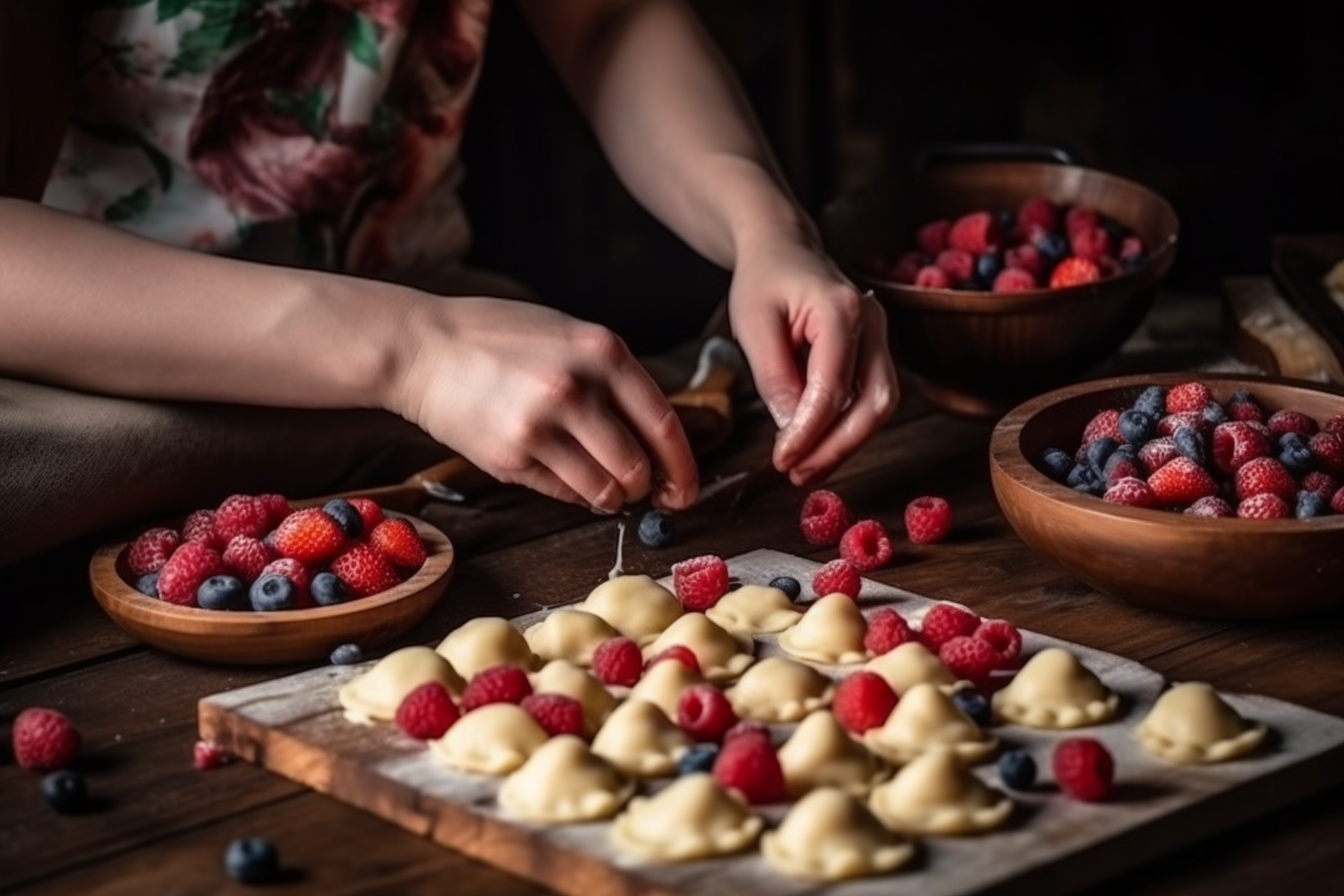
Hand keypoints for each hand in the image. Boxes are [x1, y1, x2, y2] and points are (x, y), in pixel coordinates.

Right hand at [392, 296, 698, 511]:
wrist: (423, 348)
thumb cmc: (500, 338)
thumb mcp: (570, 335)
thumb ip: (614, 378)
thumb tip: (658, 438)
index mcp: (602, 351)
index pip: (664, 424)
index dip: (683, 467)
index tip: (687, 489)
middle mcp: (576, 388)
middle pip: (638, 466)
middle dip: (645, 487)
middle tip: (640, 490)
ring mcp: (541, 425)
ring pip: (604, 490)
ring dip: (611, 497)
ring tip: (603, 486)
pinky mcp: (510, 456)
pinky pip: (564, 493)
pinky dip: (575, 494)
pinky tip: (565, 475)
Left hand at [728, 236, 898, 485]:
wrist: (783, 250)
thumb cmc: (765, 280)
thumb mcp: (752, 324)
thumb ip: (774, 376)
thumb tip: (792, 429)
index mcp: (840, 309)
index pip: (833, 385)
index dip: (810, 431)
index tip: (782, 459)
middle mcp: (873, 324)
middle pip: (874, 401)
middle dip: (837, 447)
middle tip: (798, 473)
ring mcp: (880, 338)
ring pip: (880, 406)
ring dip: (845, 445)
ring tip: (805, 469)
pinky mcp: (875, 354)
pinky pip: (870, 400)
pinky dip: (846, 430)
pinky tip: (816, 450)